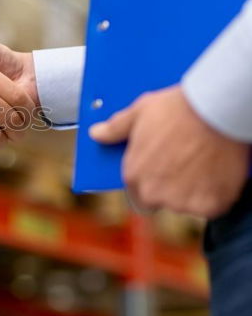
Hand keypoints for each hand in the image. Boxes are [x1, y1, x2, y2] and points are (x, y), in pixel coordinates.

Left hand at [90, 85, 249, 218]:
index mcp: (133, 174)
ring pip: (186, 205)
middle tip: (187, 164)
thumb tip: (96, 134)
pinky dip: (217, 195)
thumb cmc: (177, 108)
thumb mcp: (139, 112)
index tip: (164, 169)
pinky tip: (219, 172)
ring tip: (205, 164)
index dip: (150, 180)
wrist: (217, 110)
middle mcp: (152, 193)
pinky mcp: (209, 205)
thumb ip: (115, 128)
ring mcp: (181, 202)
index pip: (135, 192)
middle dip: (171, 188)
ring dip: (195, 192)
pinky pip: (213, 207)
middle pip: (160, 201)